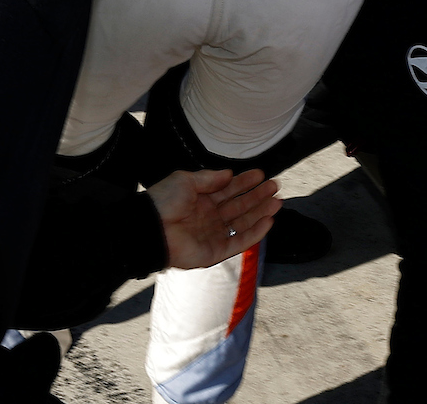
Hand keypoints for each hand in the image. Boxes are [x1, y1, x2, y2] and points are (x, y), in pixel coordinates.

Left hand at [150, 168, 281, 269]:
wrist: (150, 228)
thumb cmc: (163, 202)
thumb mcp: (185, 180)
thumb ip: (209, 178)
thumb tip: (229, 174)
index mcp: (202, 200)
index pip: (229, 190)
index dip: (245, 182)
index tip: (261, 174)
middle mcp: (210, 217)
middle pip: (240, 206)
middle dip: (258, 196)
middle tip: (275, 186)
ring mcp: (213, 235)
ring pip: (243, 223)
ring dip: (261, 213)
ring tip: (277, 202)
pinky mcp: (215, 252)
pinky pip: (239, 242)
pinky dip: (255, 233)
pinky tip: (268, 221)